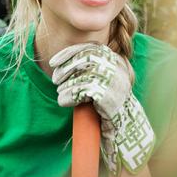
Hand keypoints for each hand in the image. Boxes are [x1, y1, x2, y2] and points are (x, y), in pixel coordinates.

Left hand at [49, 43, 154, 176]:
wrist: (124, 128)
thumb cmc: (105, 103)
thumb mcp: (96, 81)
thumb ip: (85, 68)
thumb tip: (59, 62)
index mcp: (115, 60)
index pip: (90, 48)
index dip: (69, 53)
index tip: (53, 62)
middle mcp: (118, 68)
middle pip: (86, 59)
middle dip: (66, 68)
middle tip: (55, 80)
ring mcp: (116, 82)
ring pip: (83, 76)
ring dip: (66, 86)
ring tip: (61, 95)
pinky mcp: (110, 97)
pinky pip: (83, 92)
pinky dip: (69, 97)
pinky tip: (64, 102)